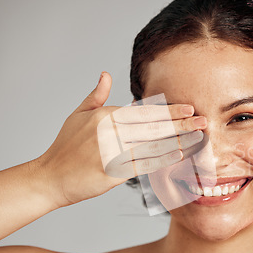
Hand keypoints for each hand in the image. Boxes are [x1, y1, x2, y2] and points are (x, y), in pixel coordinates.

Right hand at [33, 72, 205, 207]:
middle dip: (181, 123)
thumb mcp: (77, 115)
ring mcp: (112, 151)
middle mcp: (110, 131)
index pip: (144, 111)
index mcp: (105, 115)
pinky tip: (178, 154)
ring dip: (178, 139)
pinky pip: (144, 163)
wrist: (49, 177)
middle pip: (153, 126)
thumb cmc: (64, 147)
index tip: (188, 108)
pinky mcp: (113, 171)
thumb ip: (95, 96)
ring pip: (152, 144)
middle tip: (203, 120)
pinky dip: (162, 158)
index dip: (168, 110)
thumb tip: (105, 74)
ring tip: (199, 137)